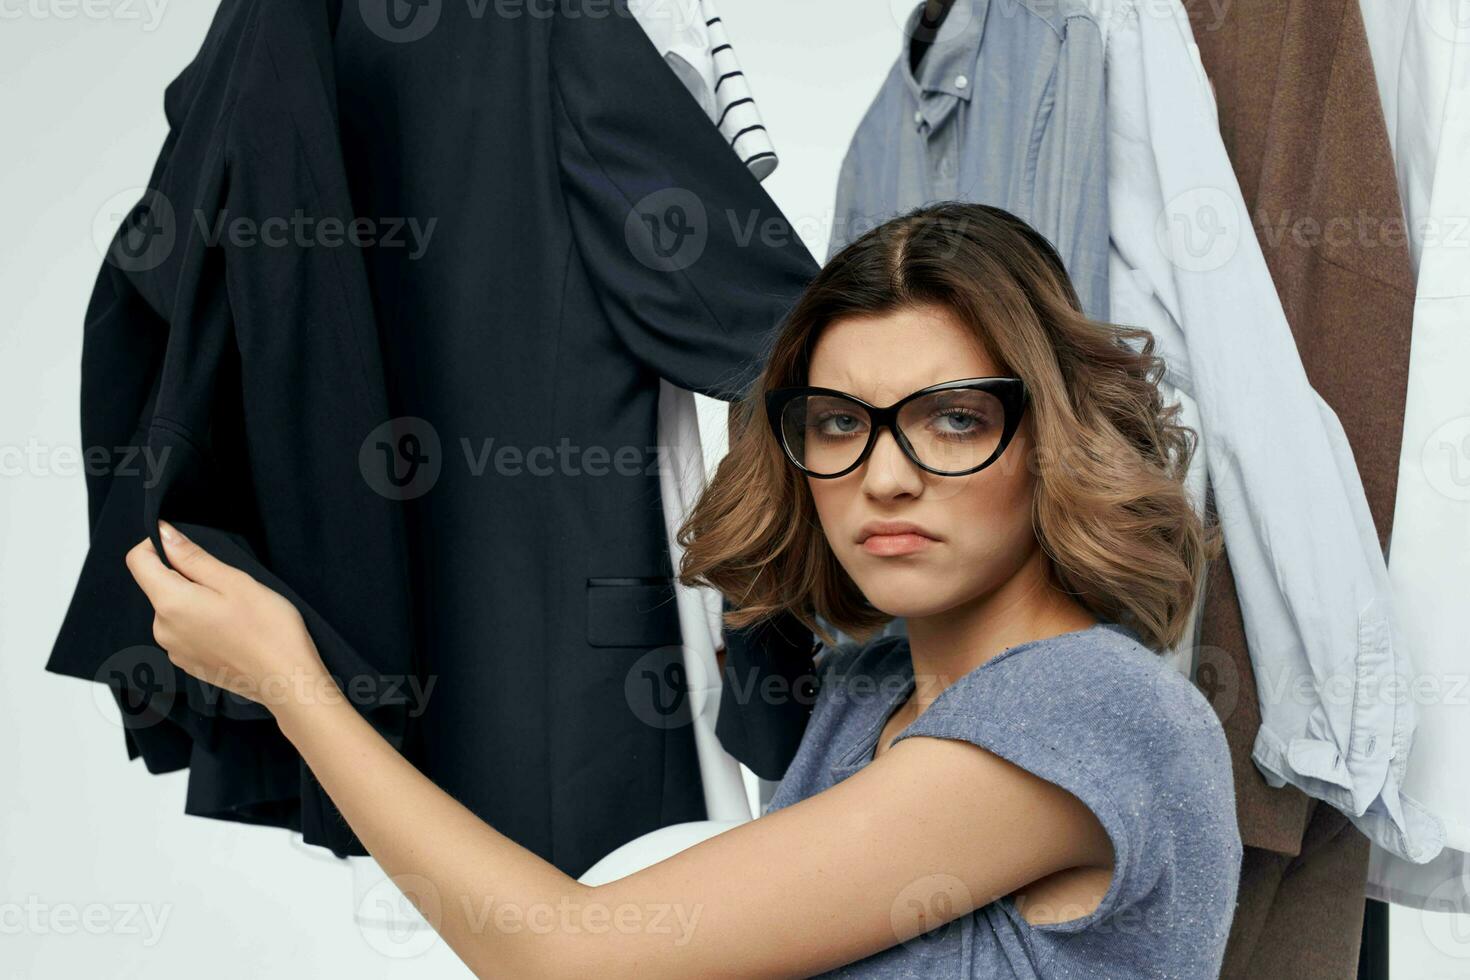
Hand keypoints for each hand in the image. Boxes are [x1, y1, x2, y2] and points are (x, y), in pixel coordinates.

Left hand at [125, 521, 328, 712]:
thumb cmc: (268, 629)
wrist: (285, 681)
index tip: (188, 546)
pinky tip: (233, 631)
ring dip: (197, 601)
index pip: (138, 560)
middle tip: (229, 585)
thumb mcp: (234, 581)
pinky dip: (203, 624)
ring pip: (175, 608)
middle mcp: (162, 628)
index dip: (157, 544)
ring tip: (235, 612)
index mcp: (170, 603)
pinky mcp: (187, 663)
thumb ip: (193, 557)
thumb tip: (163, 534)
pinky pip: (185, 631)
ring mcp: (173, 650)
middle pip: (159, 585)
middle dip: (186, 576)